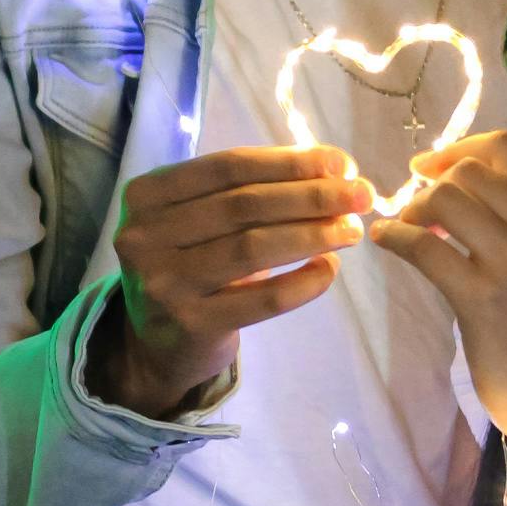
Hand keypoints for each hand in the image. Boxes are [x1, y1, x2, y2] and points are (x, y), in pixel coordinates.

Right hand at [87, 145, 370, 421]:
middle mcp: (145, 236)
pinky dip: (304, 282)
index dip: (289, 162)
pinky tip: (330, 268)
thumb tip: (333, 171)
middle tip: (361, 195)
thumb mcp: (202, 219)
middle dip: (312, 196)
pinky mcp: (192, 324)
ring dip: (313, 234)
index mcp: (147, 195)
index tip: (340, 163)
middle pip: (244, 205)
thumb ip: (252, 191)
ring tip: (352, 229)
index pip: (228, 166)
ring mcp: (165, 283)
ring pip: (253, 248)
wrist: (158, 343)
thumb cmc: (192, 263)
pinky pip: (263, 300)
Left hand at [369, 129, 506, 458]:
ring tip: (408, 228)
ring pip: (444, 200)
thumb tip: (460, 170)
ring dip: (413, 209)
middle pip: (470, 173)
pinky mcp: (481, 299)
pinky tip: (386, 241)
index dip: (459, 149)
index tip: (431, 166)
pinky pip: (422, 247)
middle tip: (420, 209)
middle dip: (433, 184)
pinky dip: (394, 236)